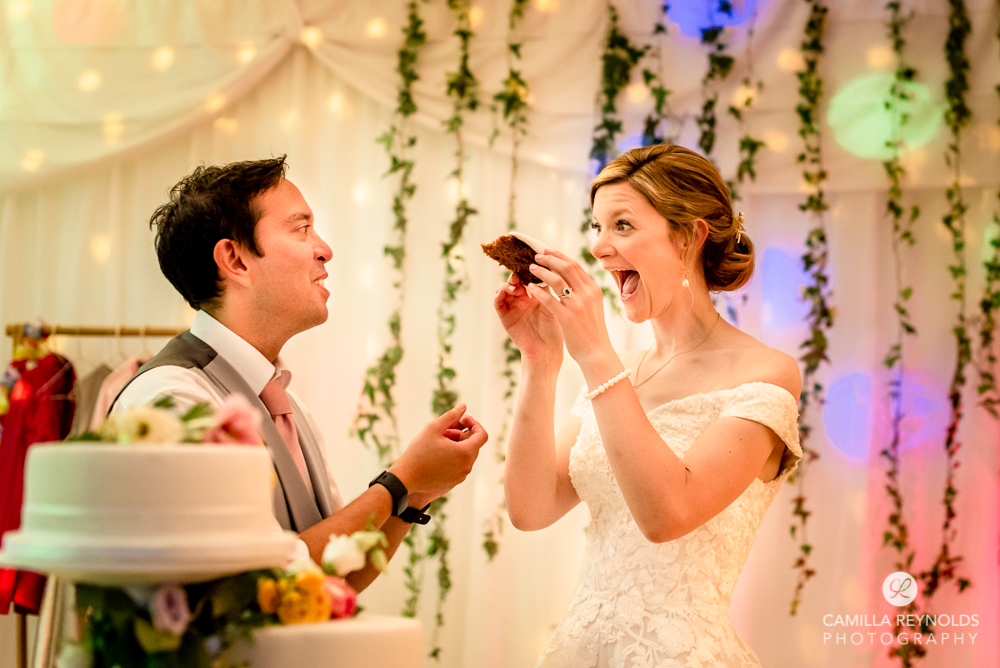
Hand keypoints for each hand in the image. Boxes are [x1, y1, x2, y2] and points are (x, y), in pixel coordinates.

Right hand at [389, 403, 486, 499]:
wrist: (405, 478)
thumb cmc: (418, 452)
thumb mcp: (433, 428)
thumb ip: (451, 416)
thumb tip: (463, 406)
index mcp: (465, 453)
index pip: (482, 435)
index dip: (474, 424)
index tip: (462, 419)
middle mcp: (467, 467)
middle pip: (472, 445)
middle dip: (461, 434)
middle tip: (443, 431)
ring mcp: (461, 477)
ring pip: (465, 455)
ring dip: (456, 445)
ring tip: (438, 442)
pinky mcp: (454, 482)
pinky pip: (459, 465)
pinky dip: (453, 457)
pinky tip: (436, 454)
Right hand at [493, 272, 563, 364]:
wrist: (546, 349)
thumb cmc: (553, 329)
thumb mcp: (552, 305)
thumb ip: (547, 288)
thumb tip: (547, 267)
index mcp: (535, 294)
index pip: (528, 276)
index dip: (527, 269)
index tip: (530, 263)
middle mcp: (523, 298)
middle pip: (515, 280)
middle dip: (516, 275)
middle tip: (520, 274)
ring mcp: (513, 306)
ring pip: (504, 288)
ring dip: (508, 284)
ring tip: (516, 287)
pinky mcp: (505, 316)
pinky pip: (497, 302)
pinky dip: (498, 295)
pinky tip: (503, 292)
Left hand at [525, 249, 615, 366]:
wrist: (597, 353)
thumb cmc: (593, 332)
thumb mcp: (593, 307)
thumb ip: (584, 293)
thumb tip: (573, 282)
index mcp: (594, 290)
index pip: (575, 266)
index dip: (560, 256)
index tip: (548, 250)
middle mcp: (587, 294)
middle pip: (566, 267)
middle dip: (550, 258)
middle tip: (536, 255)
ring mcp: (577, 305)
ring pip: (557, 280)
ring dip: (542, 271)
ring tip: (530, 268)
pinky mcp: (567, 317)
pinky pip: (549, 298)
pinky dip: (538, 291)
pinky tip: (530, 288)